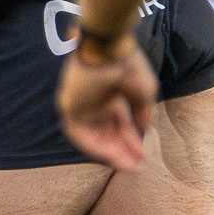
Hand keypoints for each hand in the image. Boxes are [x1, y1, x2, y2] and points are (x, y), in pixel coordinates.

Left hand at [57, 40, 155, 171]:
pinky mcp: (69, 107)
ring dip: (109, 153)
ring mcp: (82, 106)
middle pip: (107, 135)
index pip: (120, 126)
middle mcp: (95, 104)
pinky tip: (110, 157)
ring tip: (126, 165)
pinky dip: (93, 146)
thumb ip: (142, 115)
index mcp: (111, 98)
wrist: (108, 48)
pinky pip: (78, 134)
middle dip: (121, 152)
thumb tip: (143, 133)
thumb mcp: (144, 94)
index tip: (143, 158)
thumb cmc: (127, 65)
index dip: (131, 142)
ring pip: (94, 137)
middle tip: (136, 167)